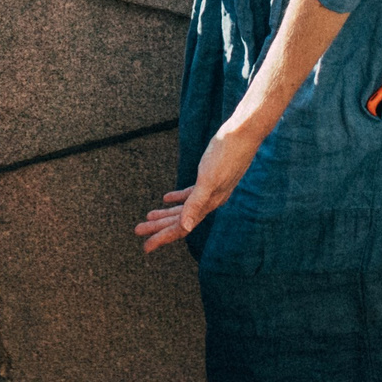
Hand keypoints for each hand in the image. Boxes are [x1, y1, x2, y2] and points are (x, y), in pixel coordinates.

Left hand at [135, 123, 260, 251]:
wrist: (243, 134)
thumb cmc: (226, 155)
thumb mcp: (208, 180)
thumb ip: (196, 204)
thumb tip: (185, 228)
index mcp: (207, 204)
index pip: (181, 228)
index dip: (162, 237)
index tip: (145, 247)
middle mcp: (209, 202)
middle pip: (179, 220)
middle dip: (158, 227)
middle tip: (138, 230)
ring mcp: (209, 190)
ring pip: (183, 208)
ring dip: (165, 214)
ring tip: (148, 217)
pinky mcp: (208, 178)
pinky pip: (190, 194)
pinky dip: (177, 198)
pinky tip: (166, 198)